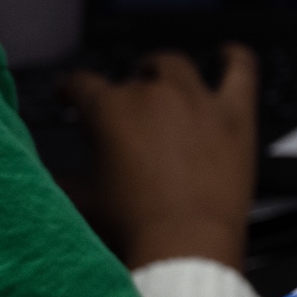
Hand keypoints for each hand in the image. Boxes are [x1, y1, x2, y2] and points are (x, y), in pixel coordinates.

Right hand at [66, 44, 257, 270]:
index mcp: (111, 109)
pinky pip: (241, 71)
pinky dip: (235, 58)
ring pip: (176, 67)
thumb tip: (56, 177)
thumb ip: (64, 179)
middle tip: (126, 111)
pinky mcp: (235, 114)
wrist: (186, 243)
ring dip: (163, 70)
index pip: (82, 84)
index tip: (71, 96)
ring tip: (160, 78)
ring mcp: (198, 100)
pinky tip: (230, 53)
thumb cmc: (133, 225)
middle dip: (125, 91)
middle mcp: (154, 94)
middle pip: (133, 80)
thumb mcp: (84, 201)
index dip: (72, 89)